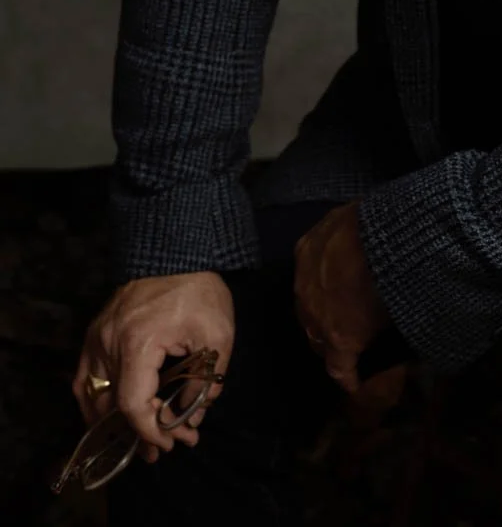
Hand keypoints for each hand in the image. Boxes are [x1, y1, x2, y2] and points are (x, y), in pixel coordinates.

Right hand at [73, 272, 233, 464]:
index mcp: (137, 342)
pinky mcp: (96, 331)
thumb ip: (206, 380)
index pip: (133, 404)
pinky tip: (113, 415)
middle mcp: (108, 342)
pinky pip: (85, 377)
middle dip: (137, 434)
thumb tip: (193, 417)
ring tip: (141, 440)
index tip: (175, 442)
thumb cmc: (199, 290)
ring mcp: (97, 336)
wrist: (177, 249)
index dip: (152, 431)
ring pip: (92, 395)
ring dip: (114, 422)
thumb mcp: (217, 335)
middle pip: (110, 405)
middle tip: (163, 449)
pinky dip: (95, 401)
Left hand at [293, 200, 390, 394]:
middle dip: (324, 316)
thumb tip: (359, 229)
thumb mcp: (352, 216)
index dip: (324, 287)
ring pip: (321, 338)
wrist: (382, 241)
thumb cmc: (372, 221)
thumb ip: (347, 227)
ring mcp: (319, 317)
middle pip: (310, 310)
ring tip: (352, 350)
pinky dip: (348, 375)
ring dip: (334, 343)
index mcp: (307, 251)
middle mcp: (304, 287)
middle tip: (345, 320)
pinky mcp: (340, 340)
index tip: (337, 293)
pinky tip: (355, 383)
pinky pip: (340, 366)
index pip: (311, 277)